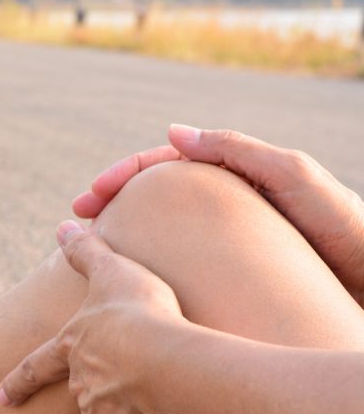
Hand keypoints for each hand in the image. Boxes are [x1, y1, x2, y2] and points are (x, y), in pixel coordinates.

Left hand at [0, 221, 186, 413]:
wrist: (167, 361)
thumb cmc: (140, 312)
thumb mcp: (112, 271)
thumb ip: (87, 251)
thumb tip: (63, 224)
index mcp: (72, 346)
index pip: (37, 366)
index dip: (18, 381)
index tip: (1, 399)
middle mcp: (78, 383)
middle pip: (84, 391)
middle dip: (103, 390)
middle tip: (130, 385)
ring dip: (128, 413)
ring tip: (159, 397)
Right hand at [73, 125, 363, 304]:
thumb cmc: (345, 227)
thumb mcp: (294, 177)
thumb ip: (239, 150)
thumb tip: (174, 133)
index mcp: (235, 175)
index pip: (164, 165)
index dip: (123, 175)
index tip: (89, 199)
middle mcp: (226, 204)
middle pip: (154, 194)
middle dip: (111, 198)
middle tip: (77, 218)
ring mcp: (226, 239)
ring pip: (161, 227)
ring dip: (124, 231)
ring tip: (92, 246)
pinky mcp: (233, 273)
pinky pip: (180, 263)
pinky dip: (150, 264)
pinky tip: (133, 280)